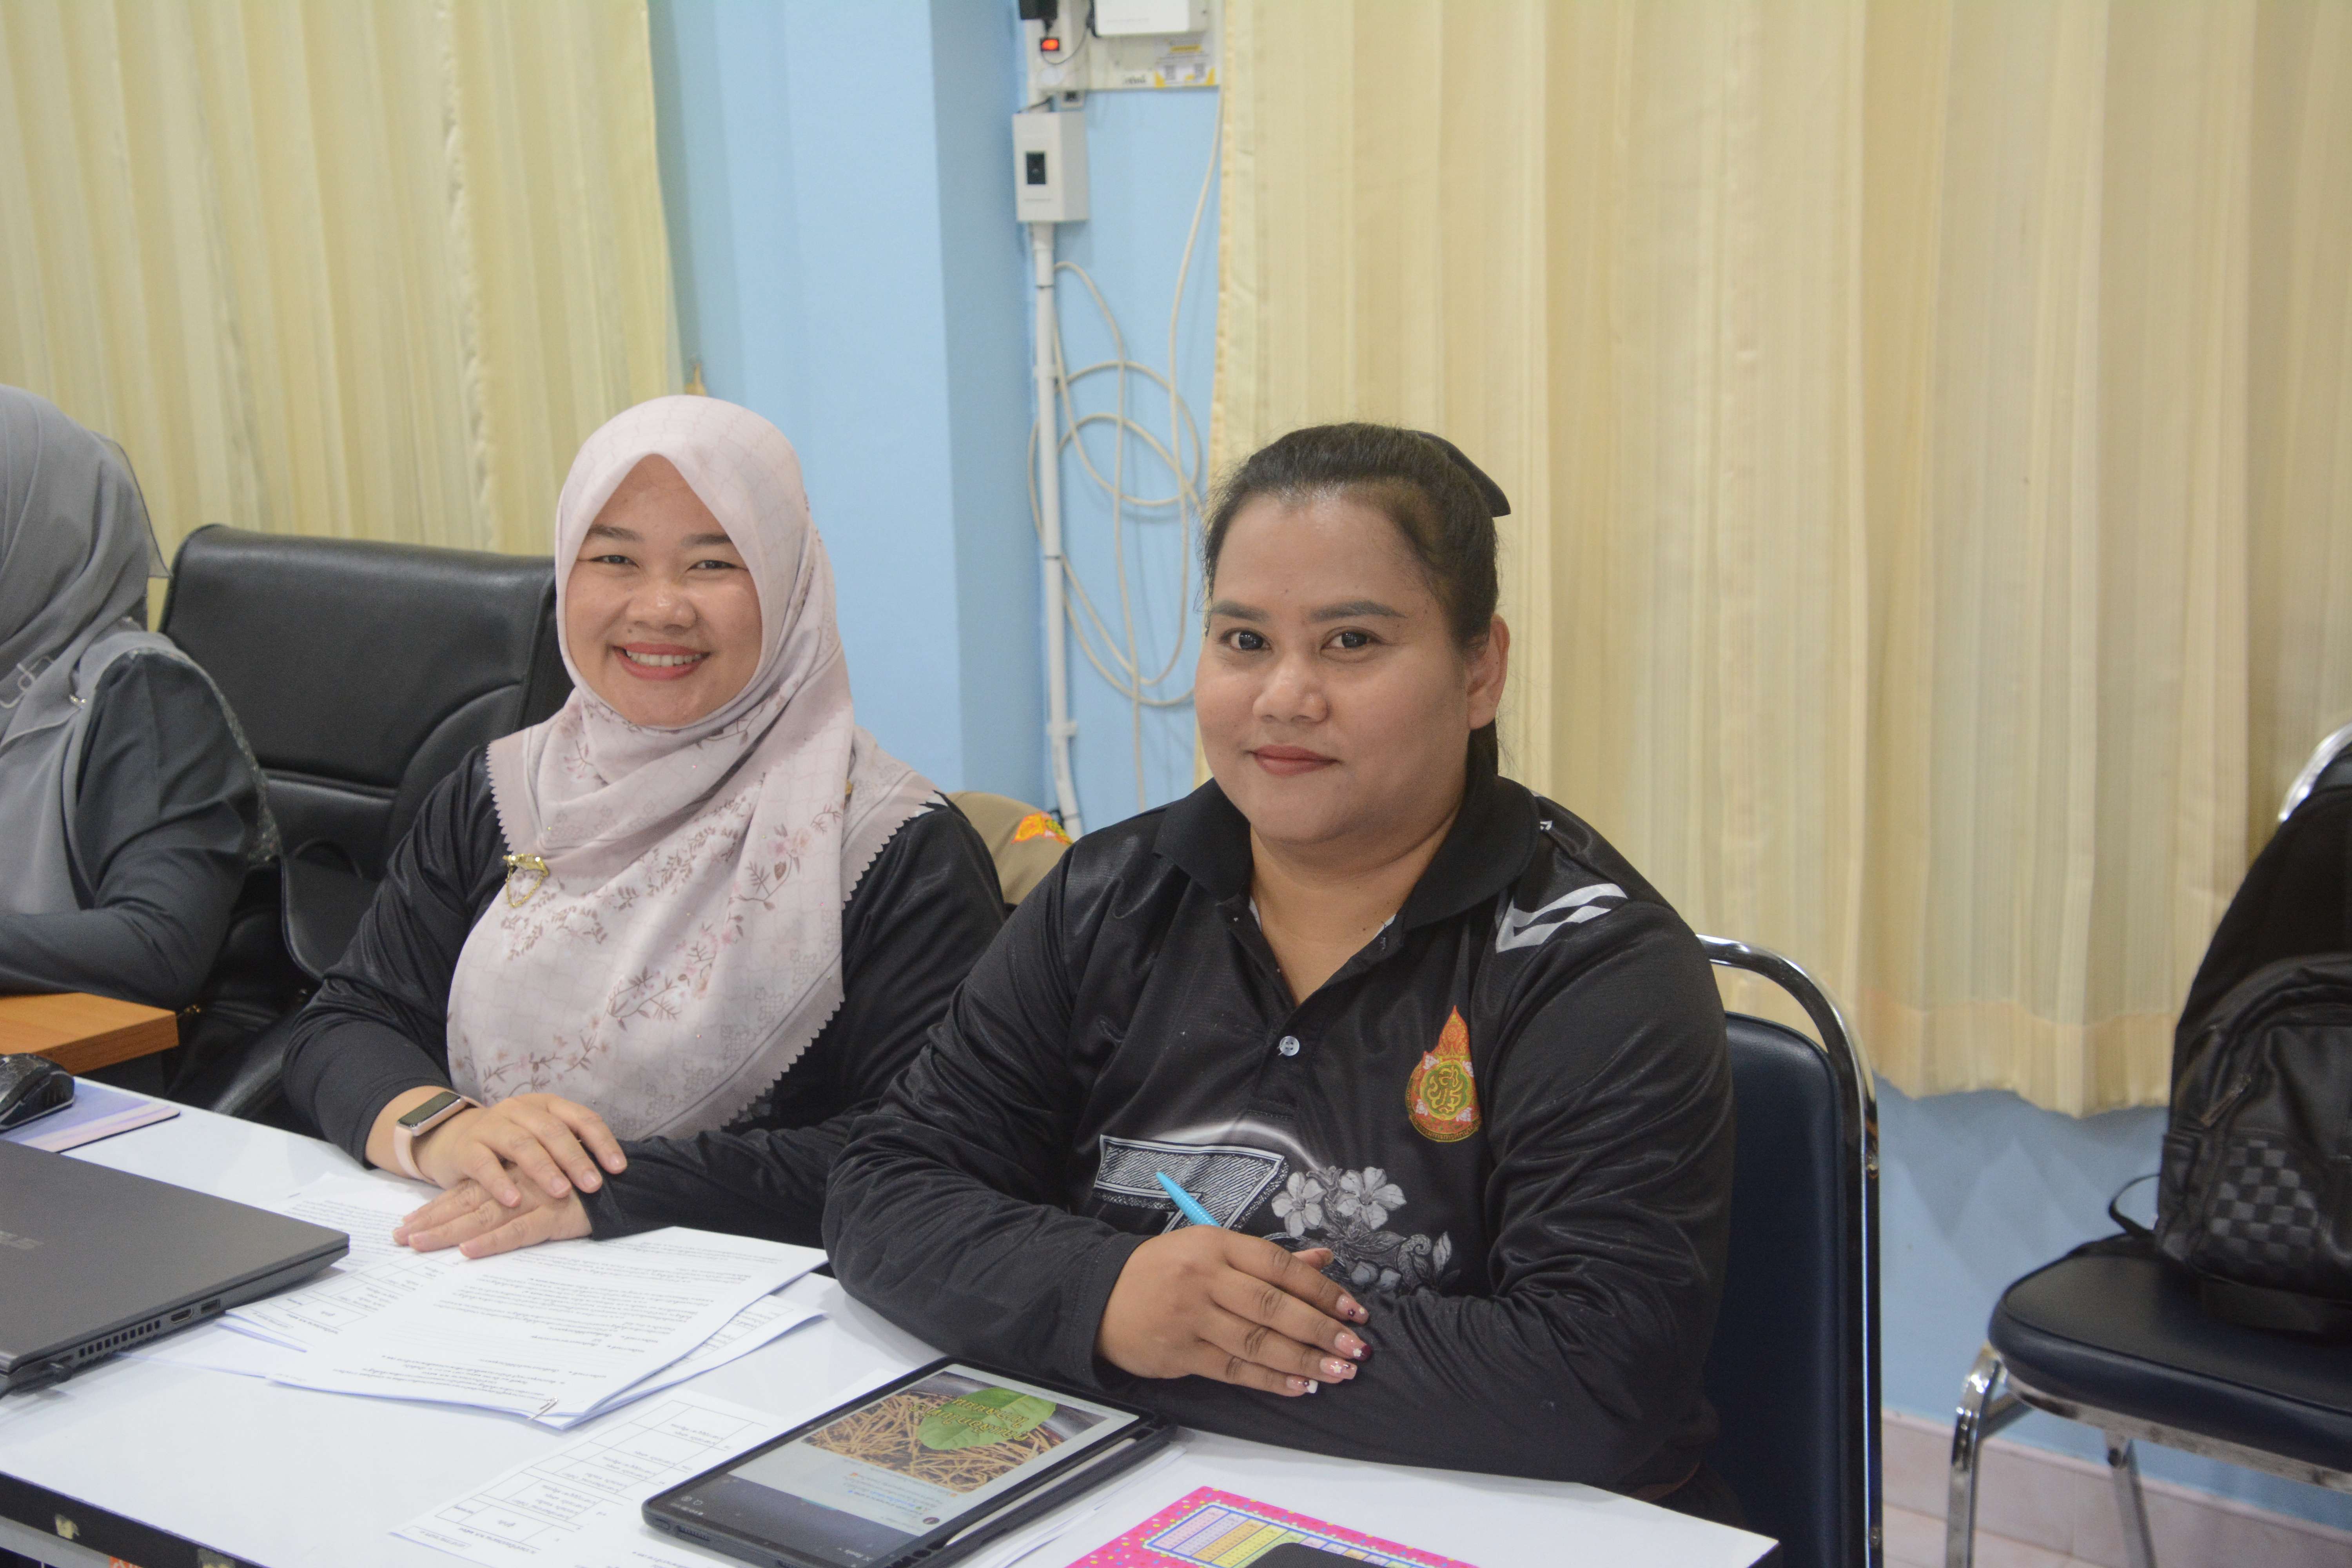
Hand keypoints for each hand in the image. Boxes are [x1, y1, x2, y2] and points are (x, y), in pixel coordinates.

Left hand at [394, 1171, 589, 1257]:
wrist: (632, 1184)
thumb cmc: (589, 1187)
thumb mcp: (549, 1186)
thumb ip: (520, 1194)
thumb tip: (483, 1221)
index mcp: (515, 1176)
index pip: (467, 1192)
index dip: (436, 1209)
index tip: (406, 1225)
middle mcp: (520, 1184)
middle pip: (466, 1204)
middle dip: (430, 1222)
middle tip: (399, 1239)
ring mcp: (536, 1199)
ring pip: (483, 1217)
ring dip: (448, 1231)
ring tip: (419, 1244)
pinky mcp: (556, 1216)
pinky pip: (518, 1231)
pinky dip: (492, 1242)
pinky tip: (469, 1251)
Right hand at [411, 1094, 625, 1205]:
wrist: (453, 1139)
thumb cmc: (509, 1145)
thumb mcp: (541, 1139)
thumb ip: (568, 1149)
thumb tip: (611, 1174)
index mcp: (547, 1105)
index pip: (581, 1118)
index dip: (602, 1142)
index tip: (618, 1169)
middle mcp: (520, 1110)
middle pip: (553, 1131)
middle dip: (576, 1158)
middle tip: (593, 1185)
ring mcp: (491, 1125)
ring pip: (521, 1144)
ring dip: (544, 1169)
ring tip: (562, 1192)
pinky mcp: (466, 1147)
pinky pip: (484, 1164)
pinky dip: (500, 1182)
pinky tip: (514, 1201)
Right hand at [1095, 1230, 1370, 1396]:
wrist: (1100, 1297)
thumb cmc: (1164, 1269)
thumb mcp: (1211, 1248)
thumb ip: (1267, 1259)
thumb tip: (1323, 1260)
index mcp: (1215, 1245)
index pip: (1279, 1266)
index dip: (1321, 1289)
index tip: (1352, 1309)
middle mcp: (1204, 1279)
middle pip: (1273, 1306)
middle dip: (1320, 1330)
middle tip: (1355, 1347)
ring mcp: (1191, 1318)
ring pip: (1257, 1342)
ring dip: (1303, 1360)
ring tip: (1338, 1372)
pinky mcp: (1180, 1353)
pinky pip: (1233, 1370)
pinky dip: (1270, 1379)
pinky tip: (1299, 1385)